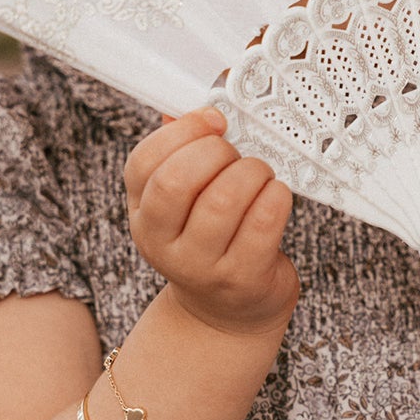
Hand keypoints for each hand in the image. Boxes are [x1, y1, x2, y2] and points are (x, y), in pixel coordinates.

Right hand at [124, 108, 298, 335]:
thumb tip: (191, 104)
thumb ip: (183, 153)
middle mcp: (162, 242)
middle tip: (238, 154)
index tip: (214, 121)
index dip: (182, 132)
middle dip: (217, 153)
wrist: (227, 314)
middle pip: (177, 181)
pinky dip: (275, 198)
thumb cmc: (212, 241)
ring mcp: (200, 266)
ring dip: (252, 172)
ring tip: (261, 174)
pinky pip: (261, 224)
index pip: (143, 163)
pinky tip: (277, 195)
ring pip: (222, 200)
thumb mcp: (184, 204)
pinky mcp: (241, 279)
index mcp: (142, 212)